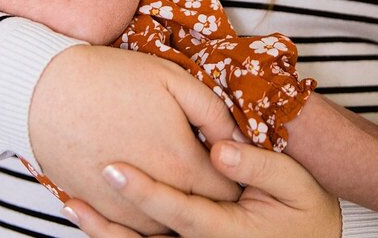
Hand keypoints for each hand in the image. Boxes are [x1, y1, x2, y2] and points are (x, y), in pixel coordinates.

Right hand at [29, 45, 241, 233]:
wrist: (44, 91)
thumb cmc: (111, 78)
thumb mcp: (172, 80)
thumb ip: (214, 113)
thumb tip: (240, 140)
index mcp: (181, 165)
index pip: (228, 190)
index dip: (236, 177)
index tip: (231, 162)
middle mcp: (155, 197)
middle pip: (198, 210)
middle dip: (208, 192)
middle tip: (205, 166)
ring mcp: (122, 207)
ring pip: (165, 223)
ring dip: (174, 203)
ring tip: (171, 173)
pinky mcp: (96, 208)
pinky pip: (130, 225)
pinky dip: (142, 209)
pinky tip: (143, 184)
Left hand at [61, 139, 340, 237]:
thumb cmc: (304, 209)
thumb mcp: (295, 183)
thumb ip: (258, 165)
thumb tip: (218, 149)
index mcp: (230, 230)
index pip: (180, 210)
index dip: (145, 191)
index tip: (114, 169)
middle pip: (150, 237)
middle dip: (110, 220)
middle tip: (74, 197)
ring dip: (106, 230)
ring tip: (73, 207)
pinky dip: (119, 232)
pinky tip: (91, 214)